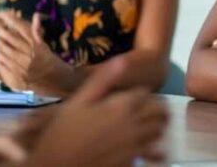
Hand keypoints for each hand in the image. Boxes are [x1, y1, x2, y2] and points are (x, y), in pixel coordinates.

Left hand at [0, 11, 73, 95]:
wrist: (56, 83)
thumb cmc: (51, 62)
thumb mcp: (45, 46)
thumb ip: (37, 32)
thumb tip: (36, 16)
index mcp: (35, 45)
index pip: (19, 27)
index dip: (8, 18)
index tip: (1, 13)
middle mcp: (25, 55)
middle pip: (7, 37)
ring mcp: (18, 67)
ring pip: (1, 50)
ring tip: (0, 40)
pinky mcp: (13, 78)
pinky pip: (0, 64)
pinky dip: (0, 57)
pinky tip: (1, 55)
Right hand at [30, 58, 168, 166]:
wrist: (58, 164)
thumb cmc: (64, 132)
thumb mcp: (78, 102)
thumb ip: (102, 81)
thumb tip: (121, 60)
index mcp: (121, 106)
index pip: (145, 92)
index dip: (142, 93)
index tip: (136, 96)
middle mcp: (133, 123)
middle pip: (159, 111)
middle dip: (157, 108)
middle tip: (150, 109)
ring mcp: (135, 144)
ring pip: (159, 131)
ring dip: (157, 126)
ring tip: (149, 125)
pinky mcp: (132, 161)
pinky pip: (153, 152)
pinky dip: (155, 148)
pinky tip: (146, 147)